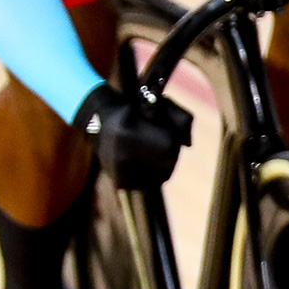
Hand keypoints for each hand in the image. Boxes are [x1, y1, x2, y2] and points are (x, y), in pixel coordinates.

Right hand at [73, 83, 193, 189]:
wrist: (99, 124)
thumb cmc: (135, 111)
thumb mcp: (158, 105)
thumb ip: (180, 118)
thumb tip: (189, 144)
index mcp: (127, 133)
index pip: (169, 145)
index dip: (171, 136)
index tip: (162, 129)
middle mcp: (121, 155)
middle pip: (169, 161)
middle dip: (171, 151)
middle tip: (158, 140)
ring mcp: (120, 172)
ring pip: (164, 175)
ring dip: (166, 163)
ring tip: (152, 149)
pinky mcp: (121, 184)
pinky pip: (153, 182)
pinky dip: (156, 173)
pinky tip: (146, 161)